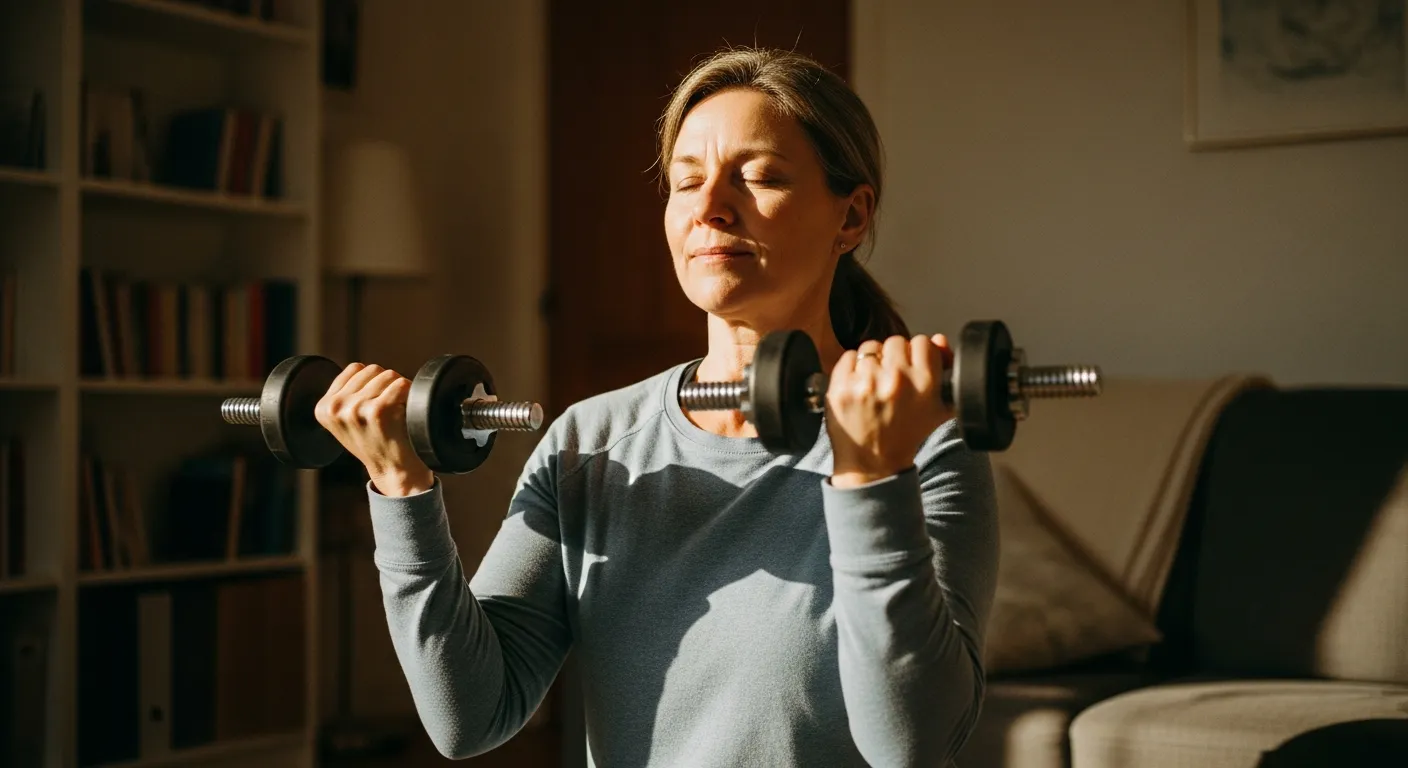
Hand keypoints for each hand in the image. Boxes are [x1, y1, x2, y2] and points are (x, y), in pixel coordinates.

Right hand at [314, 362, 433, 496]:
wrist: (394, 472)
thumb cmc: (376, 443)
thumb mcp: (347, 420)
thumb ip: (345, 394)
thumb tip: (358, 367)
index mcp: (323, 407)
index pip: (355, 368)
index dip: (372, 382)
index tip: (374, 405)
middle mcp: (335, 407)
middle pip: (373, 369)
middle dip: (385, 385)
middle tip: (388, 412)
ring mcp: (356, 408)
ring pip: (388, 375)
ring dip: (398, 391)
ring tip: (395, 414)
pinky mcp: (378, 410)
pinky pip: (401, 384)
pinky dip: (410, 394)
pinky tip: (405, 413)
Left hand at [826, 334, 953, 487]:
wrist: (873, 463)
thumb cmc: (907, 434)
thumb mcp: (938, 408)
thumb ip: (946, 371)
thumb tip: (939, 339)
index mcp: (924, 383)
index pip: (923, 342)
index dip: (918, 353)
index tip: (913, 366)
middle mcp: (896, 379)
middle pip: (896, 342)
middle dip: (895, 357)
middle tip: (892, 377)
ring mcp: (866, 382)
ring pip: (871, 348)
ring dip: (873, 361)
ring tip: (874, 383)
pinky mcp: (841, 387)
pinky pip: (849, 357)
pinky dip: (853, 368)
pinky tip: (858, 386)